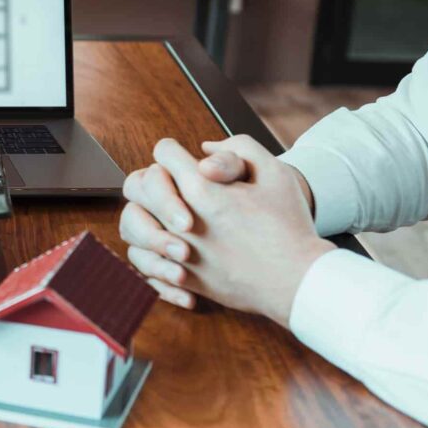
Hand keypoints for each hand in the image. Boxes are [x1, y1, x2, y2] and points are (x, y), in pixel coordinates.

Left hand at [121, 136, 330, 325]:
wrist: (297, 280)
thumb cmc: (289, 226)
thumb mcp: (275, 173)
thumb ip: (239, 149)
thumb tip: (205, 147)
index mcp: (201, 189)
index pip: (163, 153)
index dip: (173, 151)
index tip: (183, 159)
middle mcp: (180, 219)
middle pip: (138, 184)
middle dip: (152, 178)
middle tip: (171, 184)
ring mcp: (176, 251)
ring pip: (130, 223)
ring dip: (143, 213)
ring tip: (164, 215)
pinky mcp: (180, 277)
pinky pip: (141, 261)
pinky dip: (148, 252)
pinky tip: (167, 248)